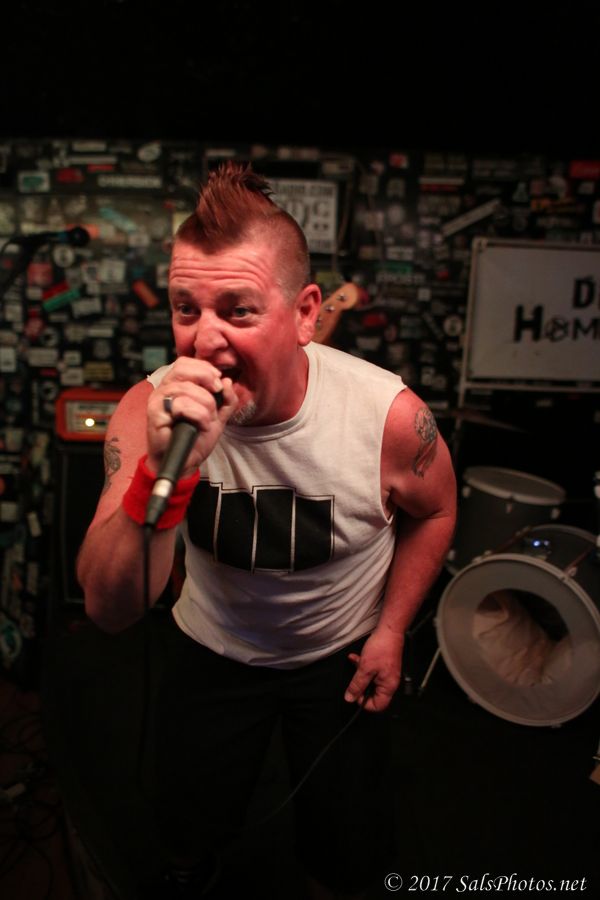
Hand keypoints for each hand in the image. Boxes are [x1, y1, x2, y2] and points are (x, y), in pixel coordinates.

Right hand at [146, 357, 237, 473]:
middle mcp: (163, 390)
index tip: (218, 383)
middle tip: (216, 392)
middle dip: (205, 378)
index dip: (204, 368)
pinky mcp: (154, 414)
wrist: (185, 463)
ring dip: (205, 404)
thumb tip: (227, 381)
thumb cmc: (195, 439)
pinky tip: (201, 426)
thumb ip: (226, 400)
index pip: (185, 363)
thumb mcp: (218, 417)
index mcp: (176, 386)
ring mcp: (157, 401)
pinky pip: (180, 405)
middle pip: (182, 368)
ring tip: (208, 419)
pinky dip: (198, 415)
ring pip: (185, 389)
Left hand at [344, 629, 404, 712]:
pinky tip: (356, 658)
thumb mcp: (365, 668)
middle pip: (373, 694)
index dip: (364, 702)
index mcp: (388, 687)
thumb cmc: (382, 648)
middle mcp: (389, 682)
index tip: (356, 694)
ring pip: (370, 681)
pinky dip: (363, 666)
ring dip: (360, 673)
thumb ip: (357, 685)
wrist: (389, 630)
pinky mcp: (383, 665)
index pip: (378, 706)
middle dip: (361, 685)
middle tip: (355, 679)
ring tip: (356, 664)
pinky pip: (371, 671)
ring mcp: (386, 673)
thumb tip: (350, 698)